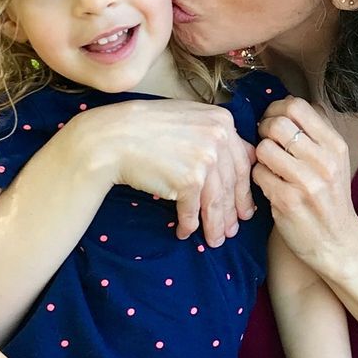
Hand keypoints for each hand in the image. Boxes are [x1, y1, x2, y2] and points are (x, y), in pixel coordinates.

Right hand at [73, 99, 255, 245]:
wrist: (113, 136)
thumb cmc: (147, 126)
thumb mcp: (189, 117)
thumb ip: (214, 134)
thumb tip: (242, 157)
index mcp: (223, 121)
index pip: (242, 162)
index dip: (243, 190)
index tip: (243, 207)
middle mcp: (218, 138)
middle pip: (231, 185)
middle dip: (231, 212)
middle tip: (231, 230)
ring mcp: (205, 159)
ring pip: (215, 201)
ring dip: (214, 225)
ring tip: (214, 239)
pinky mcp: (188, 180)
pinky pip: (192, 210)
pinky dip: (188, 224)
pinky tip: (185, 232)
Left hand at [252, 98, 357, 276]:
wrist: (338, 244)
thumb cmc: (331, 199)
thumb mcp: (335, 161)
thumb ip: (314, 134)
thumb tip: (283, 105)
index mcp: (335, 145)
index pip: (297, 106)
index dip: (276, 109)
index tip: (272, 122)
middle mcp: (324, 161)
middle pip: (277, 123)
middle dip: (263, 130)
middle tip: (266, 143)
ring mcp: (306, 181)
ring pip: (264, 148)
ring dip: (260, 157)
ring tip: (270, 167)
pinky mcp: (287, 201)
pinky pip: (258, 174)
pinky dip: (259, 178)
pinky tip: (271, 186)